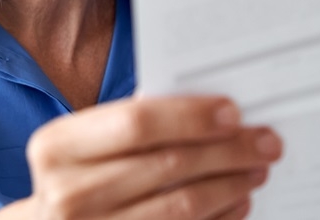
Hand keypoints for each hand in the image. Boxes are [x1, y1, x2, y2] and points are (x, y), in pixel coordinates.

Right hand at [0, 95, 281, 218]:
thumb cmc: (77, 174)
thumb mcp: (85, 142)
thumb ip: (131, 124)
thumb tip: (210, 110)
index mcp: (56, 146)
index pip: (136, 123)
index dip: (190, 117)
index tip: (232, 113)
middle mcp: (67, 192)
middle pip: (167, 164)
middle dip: (226, 150)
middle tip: (263, 141)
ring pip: (182, 206)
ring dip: (229, 185)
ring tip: (255, 169)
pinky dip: (219, 217)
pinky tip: (237, 201)